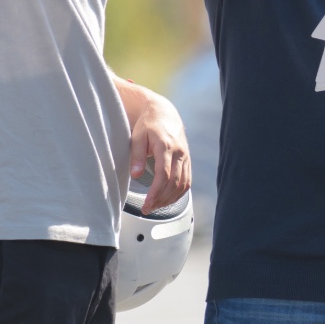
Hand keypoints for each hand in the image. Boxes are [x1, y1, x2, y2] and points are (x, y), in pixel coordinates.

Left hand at [129, 95, 191, 213]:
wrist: (165, 114)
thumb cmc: (148, 125)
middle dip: (161, 199)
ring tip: (156, 207)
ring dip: (170, 199)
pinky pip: (187, 182)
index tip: (146, 204)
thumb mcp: (137, 137)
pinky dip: (179, 194)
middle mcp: (179, 154)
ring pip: (182, 184)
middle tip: (147, 209)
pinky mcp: (188, 162)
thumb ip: (137, 156)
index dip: (155, 192)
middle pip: (174, 183)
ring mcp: (186, 158)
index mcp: (166, 147)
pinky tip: (168, 200)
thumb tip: (136, 176)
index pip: (163, 175)